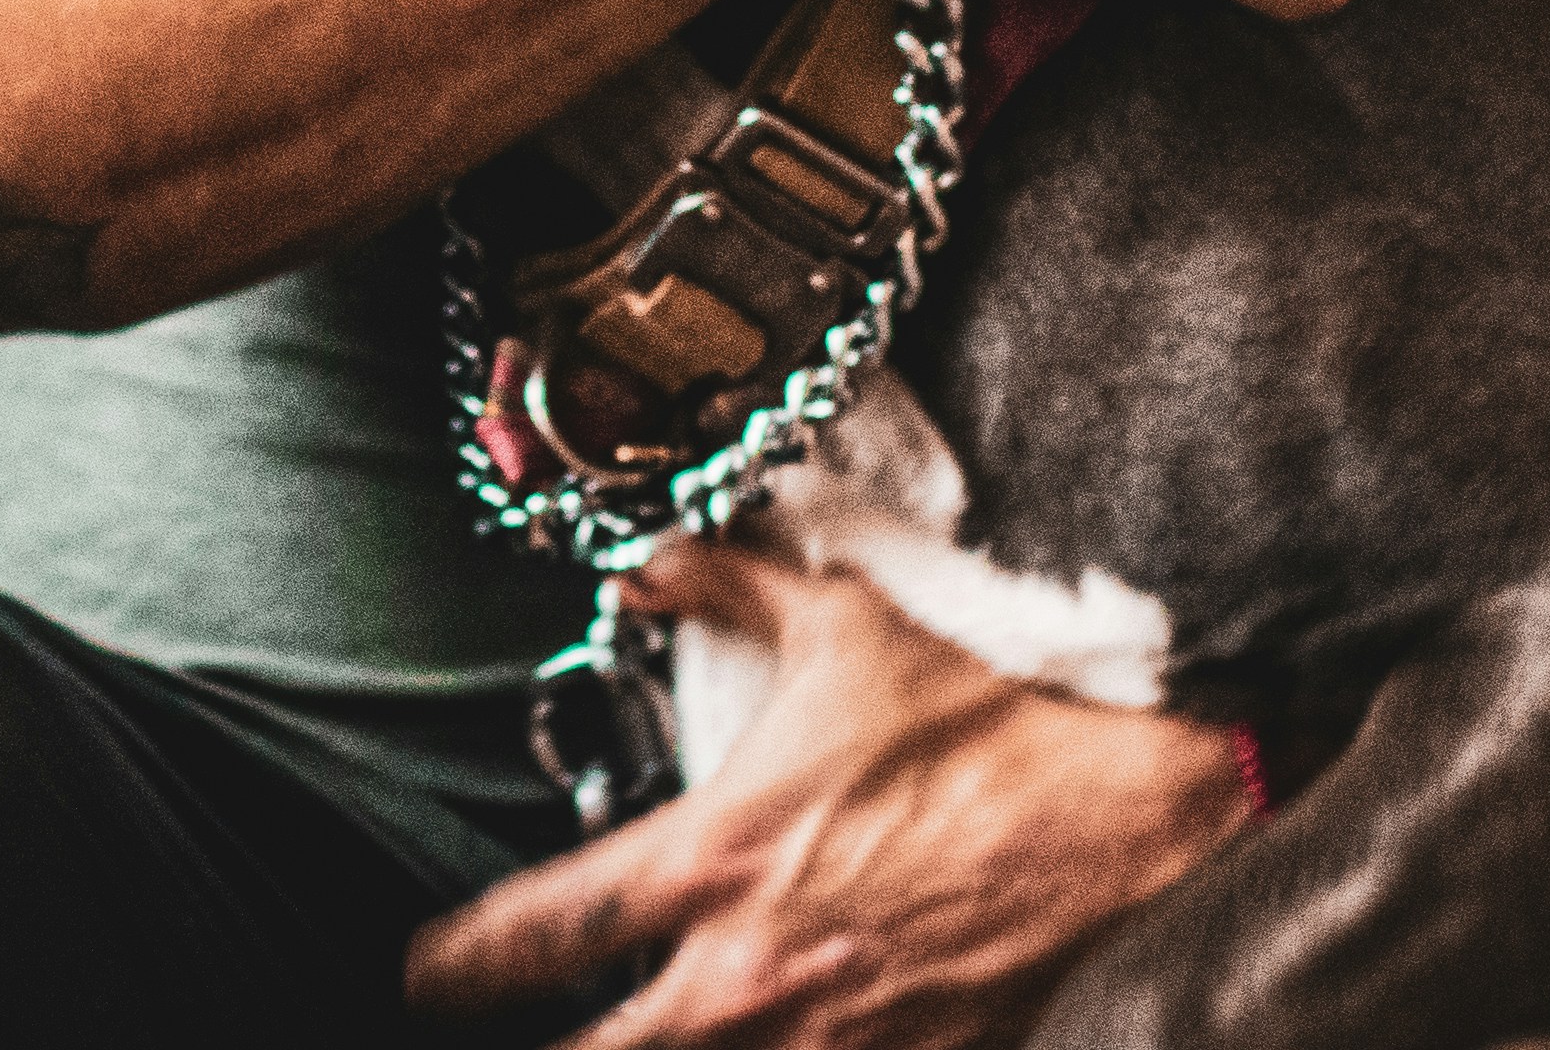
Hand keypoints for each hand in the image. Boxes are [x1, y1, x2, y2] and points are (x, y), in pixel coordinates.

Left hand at [409, 538, 1242, 1044]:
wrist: (1130, 815)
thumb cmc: (986, 720)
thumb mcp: (845, 626)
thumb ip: (727, 582)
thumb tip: (643, 550)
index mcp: (713, 863)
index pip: (538, 934)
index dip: (456, 964)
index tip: (419, 974)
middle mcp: (749, 974)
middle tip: (508, 1038)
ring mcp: (827, 1038)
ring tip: (630, 1044)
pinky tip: (774, 1048)